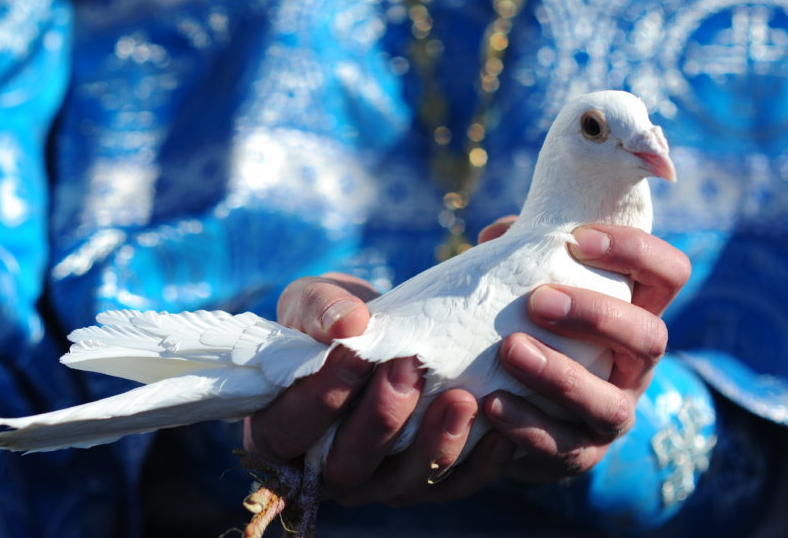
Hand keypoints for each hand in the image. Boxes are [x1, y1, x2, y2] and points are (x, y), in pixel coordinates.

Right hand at [243, 273, 511, 505]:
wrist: (385, 329)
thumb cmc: (334, 318)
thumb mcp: (312, 301)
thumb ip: (317, 309)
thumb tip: (348, 325)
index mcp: (282, 429)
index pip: (290, 428)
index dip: (321, 395)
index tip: (355, 351)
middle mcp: (327, 469)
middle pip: (348, 466)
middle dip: (381, 417)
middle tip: (409, 365)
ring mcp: (380, 481)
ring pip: (405, 483)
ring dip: (434, 443)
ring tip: (461, 397)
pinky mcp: (429, 482)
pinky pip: (457, 485)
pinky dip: (483, 460)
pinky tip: (505, 425)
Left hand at [478, 218, 690, 482]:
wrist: (519, 413)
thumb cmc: (531, 329)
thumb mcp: (533, 290)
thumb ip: (521, 257)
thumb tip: (497, 234)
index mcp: (635, 312)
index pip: (668, 274)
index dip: (635, 251)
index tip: (578, 239)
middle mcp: (637, 365)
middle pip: (650, 338)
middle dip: (596, 316)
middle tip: (538, 302)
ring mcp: (615, 414)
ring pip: (610, 404)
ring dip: (560, 375)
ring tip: (510, 350)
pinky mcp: (582, 455)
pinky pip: (563, 447)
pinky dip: (526, 424)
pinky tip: (493, 403)